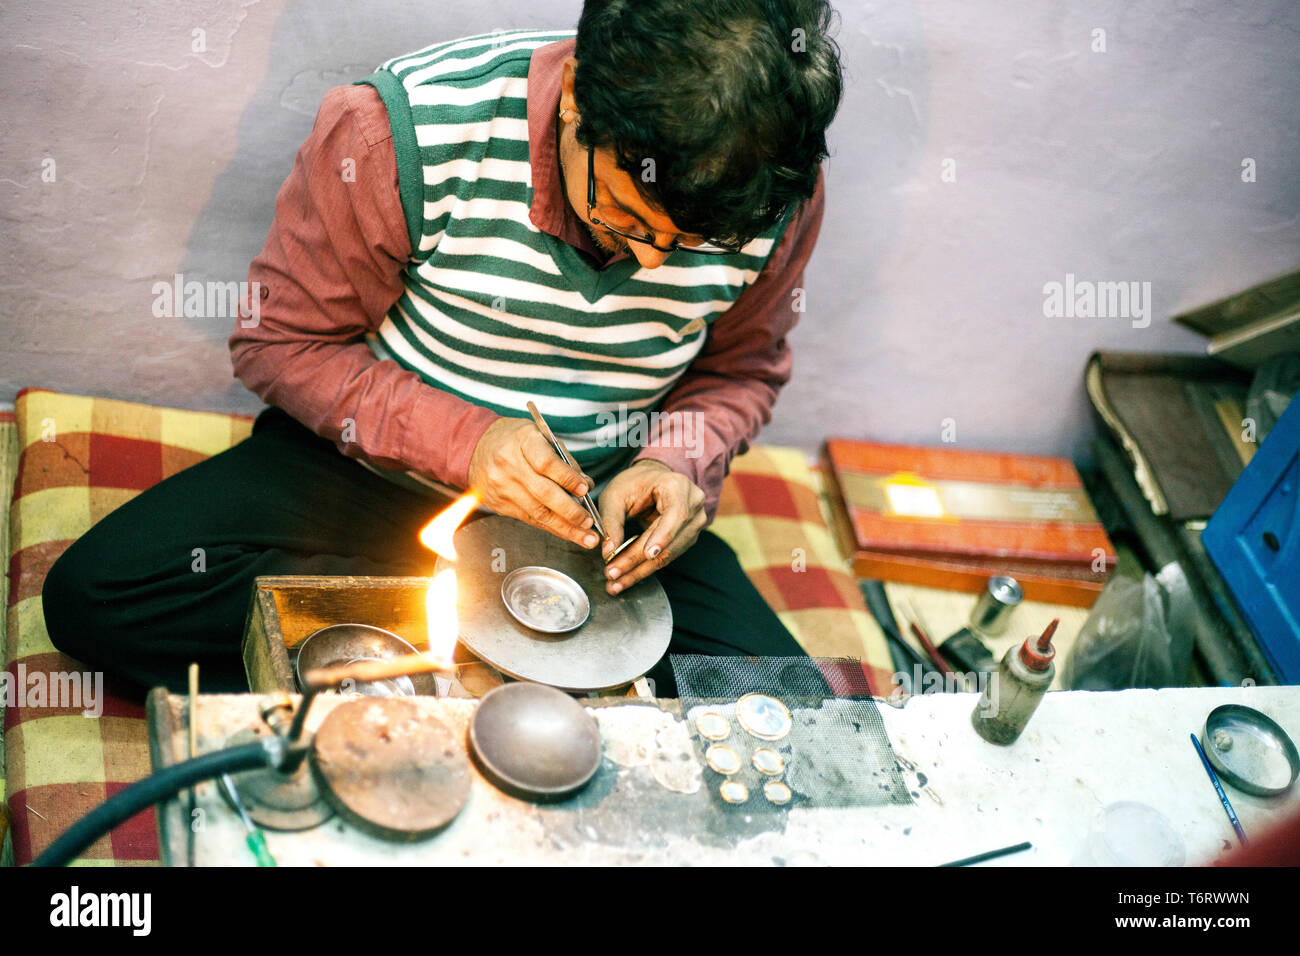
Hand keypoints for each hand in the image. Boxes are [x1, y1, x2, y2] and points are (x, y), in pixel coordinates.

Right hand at [467, 418, 599, 549]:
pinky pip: (530, 519)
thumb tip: (586, 485)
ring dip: (565, 528)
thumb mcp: (540, 436)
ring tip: (586, 538)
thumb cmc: (515, 440)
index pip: (546, 463)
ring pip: (538, 512)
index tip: (585, 489)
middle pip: (543, 493)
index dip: (567, 478)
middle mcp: (509, 465)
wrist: (476, 447)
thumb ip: (564, 459)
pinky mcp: (499, 504)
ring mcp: (501, 487)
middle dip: (570, 511)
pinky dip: (551, 528)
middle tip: (589, 522)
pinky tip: (568, 534)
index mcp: (522, 441)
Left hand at [597, 459, 706, 594]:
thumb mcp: (615, 495)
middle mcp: (693, 505)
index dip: (663, 536)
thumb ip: (611, 521)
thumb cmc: (634, 483)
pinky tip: (626, 577)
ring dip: (640, 570)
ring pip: (669, 554)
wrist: (651, 481)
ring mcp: (694, 524)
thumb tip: (609, 552)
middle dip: (638, 560)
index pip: (677, 514)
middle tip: (613, 574)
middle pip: (670, 540)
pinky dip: (645, 568)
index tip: (647, 554)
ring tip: (616, 582)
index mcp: (677, 486)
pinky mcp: (687, 538)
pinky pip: (667, 557)